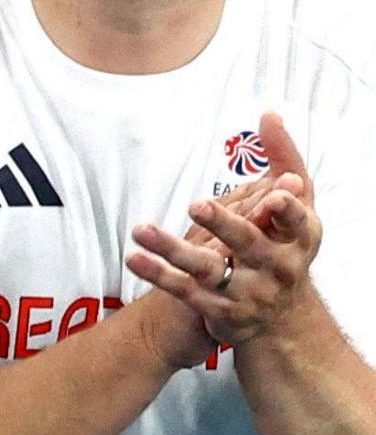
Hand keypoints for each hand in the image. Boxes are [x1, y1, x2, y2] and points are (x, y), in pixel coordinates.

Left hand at [128, 113, 322, 349]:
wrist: (283, 321)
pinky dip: (158, 274)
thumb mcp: (296, 207)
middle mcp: (275, 267)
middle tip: (197, 204)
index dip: (288, 210)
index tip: (276, 195)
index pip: (297, 222)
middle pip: (248, 243)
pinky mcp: (218, 309)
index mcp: (300, 239)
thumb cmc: (287, 246)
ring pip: (207, 268)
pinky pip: (183, 289)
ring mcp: (246, 291)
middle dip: (225, 224)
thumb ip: (283, 160)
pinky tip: (134, 257)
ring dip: (173, 250)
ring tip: (141, 230)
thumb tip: (268, 114)